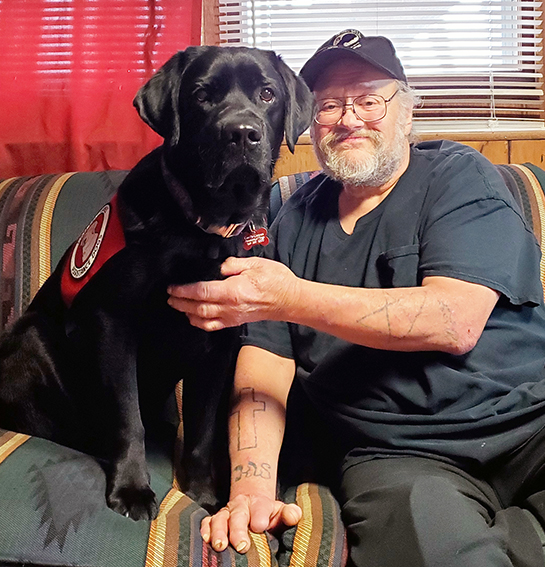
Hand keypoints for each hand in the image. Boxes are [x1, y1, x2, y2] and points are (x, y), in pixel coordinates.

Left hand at [168, 257, 300, 330]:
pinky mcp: (236, 321)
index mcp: (233, 291)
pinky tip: (193, 318)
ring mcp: (232, 317)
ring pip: (203, 319)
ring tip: (176, 306)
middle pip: (198, 307)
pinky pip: (213, 326)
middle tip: (169, 296)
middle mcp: (230, 307)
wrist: (290, 300)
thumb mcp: (255, 264)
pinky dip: (200, 323)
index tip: (172, 287)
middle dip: (181, 303)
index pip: (201, 291)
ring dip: (187, 313)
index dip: (184, 290)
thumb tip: (219, 266)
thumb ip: (233, 264)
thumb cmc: (276, 281)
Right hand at [200, 494, 301, 552]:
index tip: (260, 526)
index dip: (259, 515)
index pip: (260, 507)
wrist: (251, 502)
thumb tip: (295, 515)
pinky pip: (206, 522)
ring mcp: (226, 513)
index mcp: (259, 503)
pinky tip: (205, 540)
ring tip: (220, 545)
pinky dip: (205, 530)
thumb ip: (289, 514)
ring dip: (219, 532)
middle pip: (238, 516)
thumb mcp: (280, 512)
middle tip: (242, 545)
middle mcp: (240, 506)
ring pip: (220, 519)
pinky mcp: (214, 520)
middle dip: (238, 530)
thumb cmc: (268, 514)